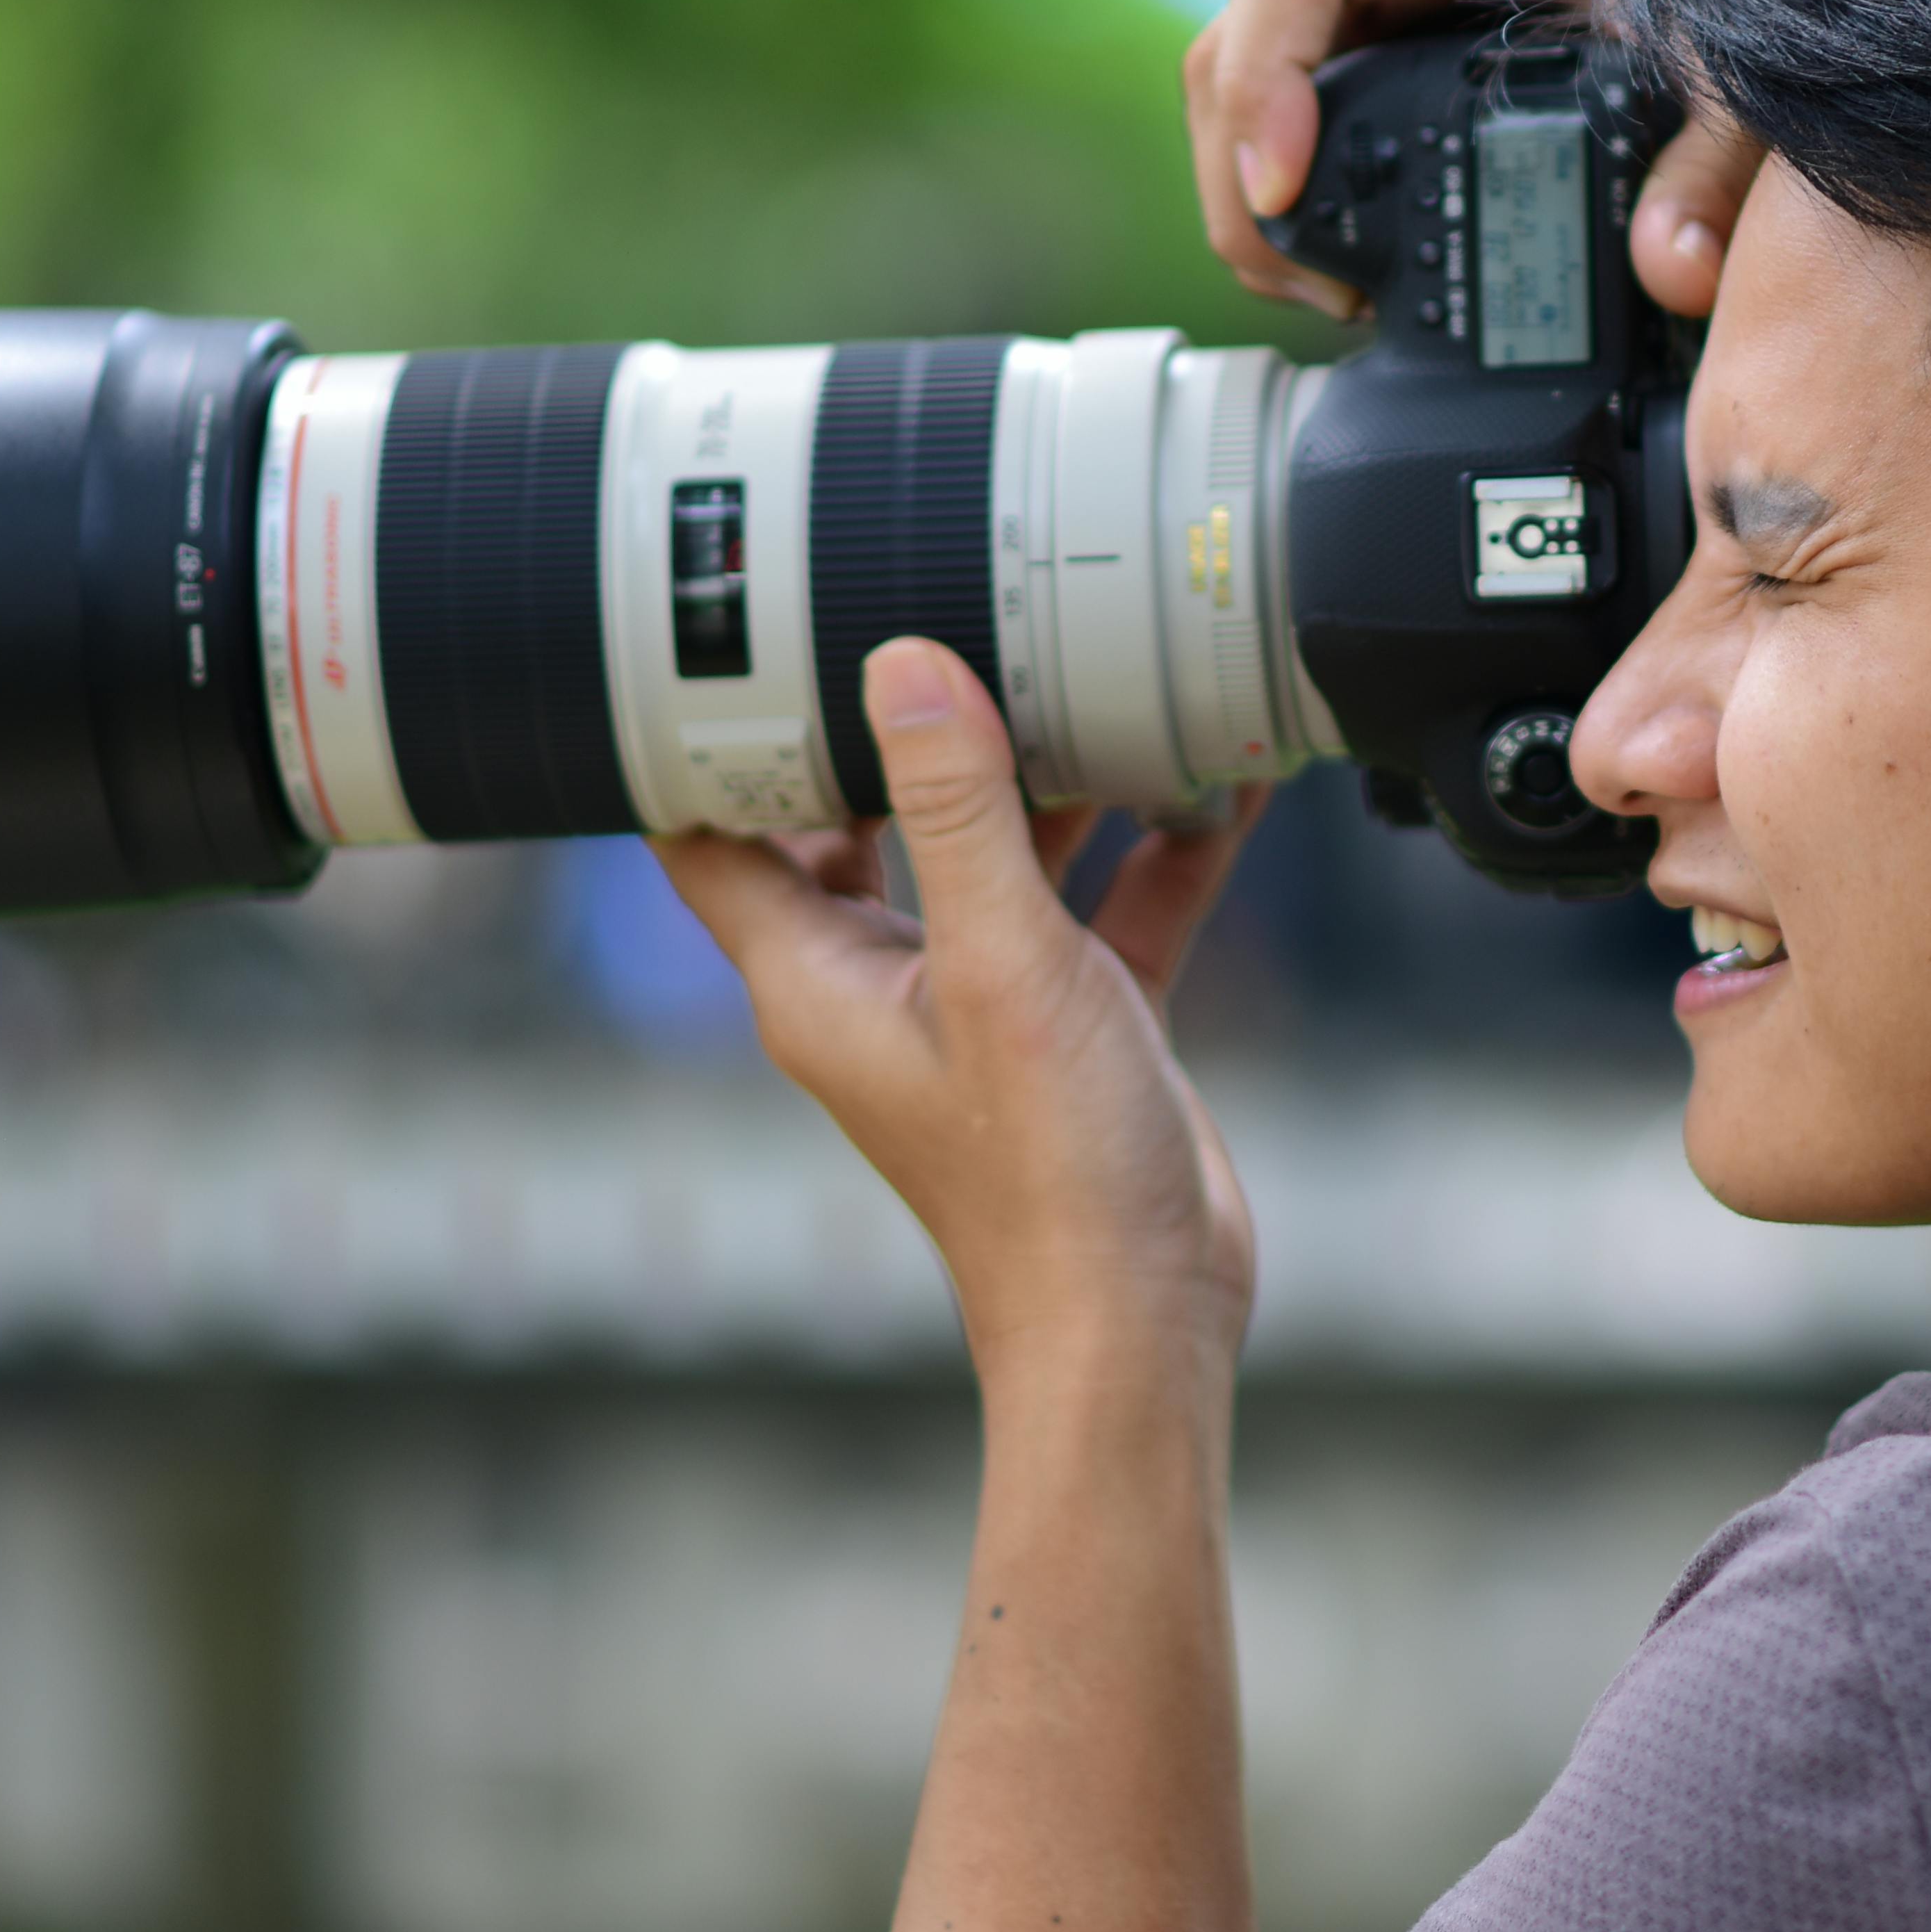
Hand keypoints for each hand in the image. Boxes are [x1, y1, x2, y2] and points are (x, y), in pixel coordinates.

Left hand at [655, 639, 1269, 1380]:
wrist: (1143, 1320)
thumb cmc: (1047, 1179)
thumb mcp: (1002, 964)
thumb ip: (957, 812)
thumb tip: (906, 669)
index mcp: (816, 975)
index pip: (717, 834)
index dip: (714, 738)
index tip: (747, 633)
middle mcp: (883, 983)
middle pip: (865, 818)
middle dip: (910, 727)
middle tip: (954, 611)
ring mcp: (981, 999)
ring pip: (997, 850)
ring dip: (1048, 777)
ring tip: (1101, 673)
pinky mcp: (1074, 1020)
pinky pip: (1103, 904)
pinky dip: (1149, 847)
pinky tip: (1215, 783)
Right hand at [1180, 0, 1814, 322]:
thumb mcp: (1740, 69)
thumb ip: (1715, 169)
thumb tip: (1671, 271)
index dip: (1260, 71)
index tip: (1280, 187)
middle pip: (1247, 18)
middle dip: (1241, 160)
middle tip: (1304, 281)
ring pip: (1255, 51)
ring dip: (1255, 173)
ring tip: (1328, 285)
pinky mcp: (1398, 1)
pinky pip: (1304, 71)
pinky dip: (1296, 161)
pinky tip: (1342, 245)